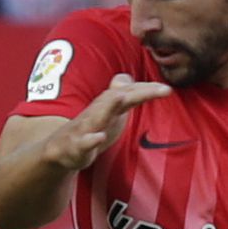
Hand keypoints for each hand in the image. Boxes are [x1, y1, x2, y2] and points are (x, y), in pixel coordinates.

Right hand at [43, 74, 170, 172]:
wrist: (60, 150)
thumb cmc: (89, 129)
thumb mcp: (109, 113)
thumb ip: (123, 97)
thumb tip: (128, 78)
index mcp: (108, 107)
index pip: (130, 94)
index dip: (147, 90)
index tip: (167, 89)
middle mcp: (97, 113)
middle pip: (118, 98)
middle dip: (139, 92)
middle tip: (162, 88)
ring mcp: (86, 128)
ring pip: (97, 115)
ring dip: (108, 106)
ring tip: (121, 96)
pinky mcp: (76, 146)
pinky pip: (83, 143)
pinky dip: (90, 140)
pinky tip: (98, 138)